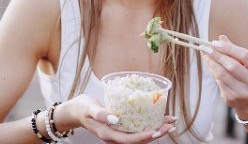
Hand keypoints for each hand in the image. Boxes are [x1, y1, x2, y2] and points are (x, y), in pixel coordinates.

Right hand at [59, 94, 175, 142]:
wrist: (76, 111)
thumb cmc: (82, 108)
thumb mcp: (89, 108)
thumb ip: (101, 113)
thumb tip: (116, 119)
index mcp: (108, 134)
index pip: (130, 140)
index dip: (145, 136)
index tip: (157, 131)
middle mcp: (116, 137)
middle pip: (139, 139)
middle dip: (157, 133)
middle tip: (171, 123)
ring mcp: (119, 133)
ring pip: (141, 135)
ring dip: (157, 129)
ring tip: (171, 121)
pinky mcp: (121, 128)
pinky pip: (138, 128)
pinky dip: (149, 124)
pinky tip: (159, 117)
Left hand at [202, 35, 247, 117]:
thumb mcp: (247, 63)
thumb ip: (235, 50)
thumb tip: (220, 38)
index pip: (245, 56)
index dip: (229, 48)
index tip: (215, 42)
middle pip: (232, 66)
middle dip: (217, 55)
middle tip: (206, 48)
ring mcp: (243, 93)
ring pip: (222, 75)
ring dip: (211, 63)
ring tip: (205, 55)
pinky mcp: (232, 99)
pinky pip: (219, 82)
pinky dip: (213, 72)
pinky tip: (210, 65)